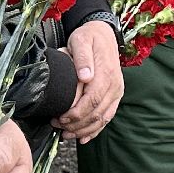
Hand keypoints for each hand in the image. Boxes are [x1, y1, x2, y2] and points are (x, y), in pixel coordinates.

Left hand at [54, 22, 123, 142]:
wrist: (104, 34)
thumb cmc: (88, 37)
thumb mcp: (81, 40)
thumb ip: (82, 57)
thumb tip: (85, 77)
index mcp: (107, 73)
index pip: (93, 100)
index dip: (76, 113)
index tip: (60, 118)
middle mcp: (115, 85)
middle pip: (97, 113)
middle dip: (76, 124)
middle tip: (57, 126)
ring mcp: (117, 91)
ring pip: (102, 119)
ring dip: (84, 130)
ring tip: (66, 134)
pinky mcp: (115, 96)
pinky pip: (107, 117)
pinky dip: (95, 130)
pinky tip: (82, 138)